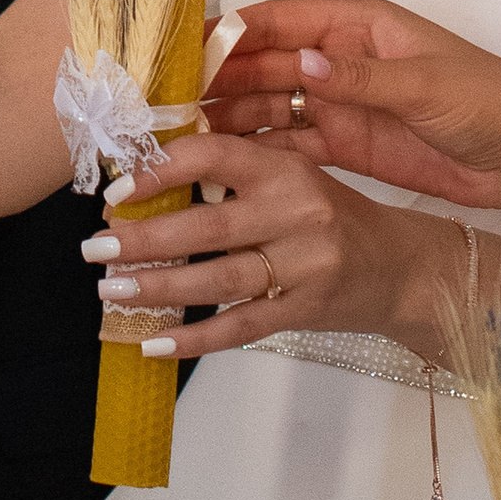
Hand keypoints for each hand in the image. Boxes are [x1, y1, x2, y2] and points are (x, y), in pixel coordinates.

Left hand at [82, 128, 459, 361]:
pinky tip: (154, 343)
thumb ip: (235, 174)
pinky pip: (241, 328)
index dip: (159, 171)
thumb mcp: (295, 178)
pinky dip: (194, 339)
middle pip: (206, 227)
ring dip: (158, 288)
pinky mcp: (305, 311)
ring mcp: (304, 267)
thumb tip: (147, 179)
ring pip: (218, 281)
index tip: (116, 190)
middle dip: (143, 239)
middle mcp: (296, 214)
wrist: (405, 270)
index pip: (214, 156)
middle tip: (95, 247)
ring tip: (110, 290)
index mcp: (287, 170)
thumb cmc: (335, 218)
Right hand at [208, 0, 500, 216]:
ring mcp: (340, 105)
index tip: (190, 48)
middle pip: (264, 64)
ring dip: (230, 116)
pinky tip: (222, 161)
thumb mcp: (426, 85)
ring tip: (187, 134)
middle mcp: (341, 62)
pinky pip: (289, 144)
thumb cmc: (490, 103)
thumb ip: (361, 79)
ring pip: (269, 105)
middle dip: (219, 78)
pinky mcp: (345, 147)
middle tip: (174, 100)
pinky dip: (257, 151)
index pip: (281, 20)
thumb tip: (303, 67)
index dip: (232, 31)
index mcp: (360, 27)